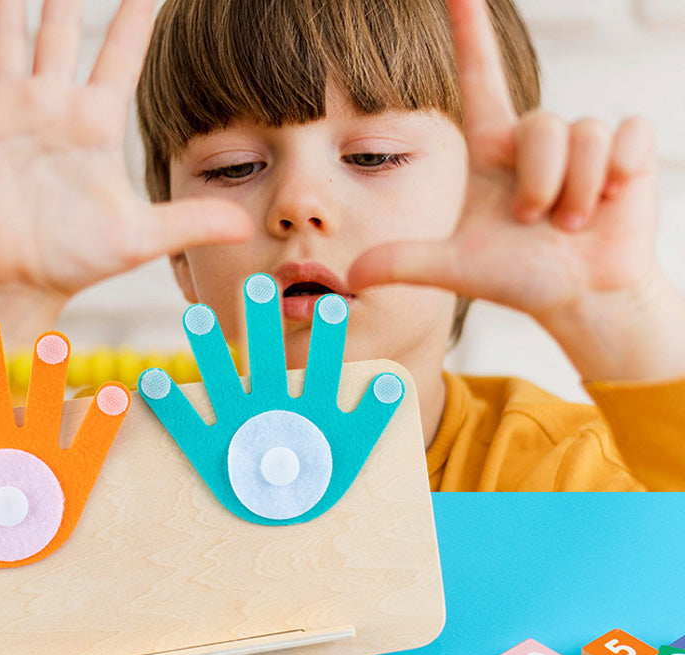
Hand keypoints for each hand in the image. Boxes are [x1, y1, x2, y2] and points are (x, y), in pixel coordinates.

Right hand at [0, 0, 251, 354]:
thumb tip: (248, 228)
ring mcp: (8, 111)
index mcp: (95, 122)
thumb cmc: (79, 258)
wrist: (20, 281)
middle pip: (61, 31)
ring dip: (8, 7)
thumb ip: (192, 222)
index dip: (137, 14)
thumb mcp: (141, 237)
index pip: (121, 52)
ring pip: (7, 39)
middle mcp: (53, 106)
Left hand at [349, 0, 684, 382]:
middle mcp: (534, 140)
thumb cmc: (519, 278)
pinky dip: (615, 177)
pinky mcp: (627, 150)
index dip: (470, 31)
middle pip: (539, 125)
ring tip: (571, 224)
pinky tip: (608, 203)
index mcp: (492, 150)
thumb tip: (352, 276)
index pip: (479, 76)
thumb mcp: (455, 268)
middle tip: (537, 223)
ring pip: (581, 133)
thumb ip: (402, 263)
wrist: (579, 296)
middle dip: (538, 185)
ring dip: (573, 191)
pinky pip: (624, 136)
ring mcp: (583, 143)